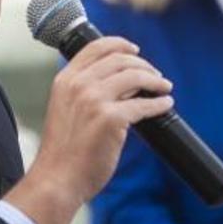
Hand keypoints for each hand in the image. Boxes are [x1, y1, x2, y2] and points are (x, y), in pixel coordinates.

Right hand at [4, 37, 172, 223]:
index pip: (96, 47)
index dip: (120, 44)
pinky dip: (159, 104)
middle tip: (156, 75)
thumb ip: (82, 91)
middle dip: (143, 65)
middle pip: (120, 59)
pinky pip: (144, 104)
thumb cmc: (63, 151)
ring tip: (164, 86)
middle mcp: (79, 85)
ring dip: (155, 80)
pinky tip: (165, 104)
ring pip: (135, 76)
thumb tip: (119, 82)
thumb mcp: (64, 109)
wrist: (57, 179)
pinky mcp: (111, 119)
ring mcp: (94, 100)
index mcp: (65, 80)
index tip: (135, 50)